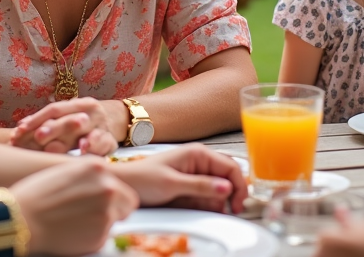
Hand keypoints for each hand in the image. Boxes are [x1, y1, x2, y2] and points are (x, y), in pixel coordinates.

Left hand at [11, 97, 119, 154]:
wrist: (118, 121)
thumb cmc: (84, 123)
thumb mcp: (68, 119)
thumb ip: (46, 123)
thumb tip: (18, 129)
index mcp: (78, 103)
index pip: (54, 109)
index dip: (36, 119)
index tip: (19, 131)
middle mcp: (91, 111)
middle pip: (68, 119)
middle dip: (52, 129)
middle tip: (37, 137)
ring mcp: (102, 124)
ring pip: (85, 129)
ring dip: (71, 137)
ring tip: (57, 144)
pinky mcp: (111, 140)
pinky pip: (102, 142)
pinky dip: (92, 145)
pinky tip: (83, 150)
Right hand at [11, 157, 138, 255]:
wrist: (21, 218)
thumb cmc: (36, 194)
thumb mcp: (67, 172)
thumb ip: (90, 177)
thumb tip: (105, 186)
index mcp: (98, 168)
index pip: (121, 184)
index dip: (112, 194)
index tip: (101, 200)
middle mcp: (108, 188)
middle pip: (128, 203)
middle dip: (115, 208)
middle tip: (92, 213)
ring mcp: (106, 213)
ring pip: (115, 220)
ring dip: (101, 222)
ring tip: (75, 221)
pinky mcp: (100, 236)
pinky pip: (103, 236)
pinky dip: (91, 236)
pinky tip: (72, 230)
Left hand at [109, 144, 247, 213]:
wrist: (124, 186)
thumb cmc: (142, 179)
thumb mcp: (172, 184)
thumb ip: (200, 186)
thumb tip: (226, 187)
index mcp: (197, 153)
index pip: (231, 166)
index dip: (239, 186)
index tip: (238, 204)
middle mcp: (198, 161)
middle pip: (228, 177)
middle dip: (231, 194)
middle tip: (231, 210)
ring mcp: (195, 174)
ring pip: (219, 188)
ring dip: (219, 201)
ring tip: (208, 208)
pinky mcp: (190, 186)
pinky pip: (208, 195)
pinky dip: (209, 204)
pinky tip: (201, 208)